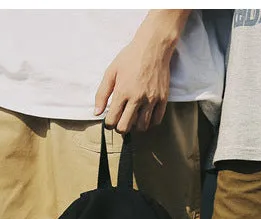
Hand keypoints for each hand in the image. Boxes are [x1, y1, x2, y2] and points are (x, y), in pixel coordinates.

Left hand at [94, 14, 184, 133]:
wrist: (153, 48)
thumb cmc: (130, 58)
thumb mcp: (111, 72)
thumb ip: (102, 93)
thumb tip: (96, 112)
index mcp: (122, 92)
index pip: (112, 119)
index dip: (108, 124)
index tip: (109, 122)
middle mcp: (137, 98)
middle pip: (126, 127)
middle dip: (120, 128)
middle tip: (119, 122)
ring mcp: (151, 100)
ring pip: (142, 126)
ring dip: (135, 126)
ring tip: (132, 119)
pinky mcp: (163, 99)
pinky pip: (156, 120)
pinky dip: (150, 123)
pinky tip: (145, 117)